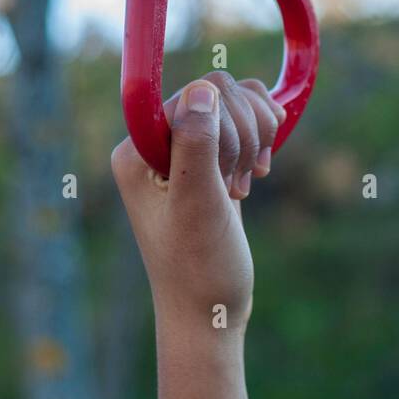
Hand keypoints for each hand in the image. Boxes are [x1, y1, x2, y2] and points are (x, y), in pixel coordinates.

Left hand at [111, 72, 284, 331]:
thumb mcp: (198, 204)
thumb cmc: (199, 267)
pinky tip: (260, 170)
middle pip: (218, 94)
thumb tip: (204, 89)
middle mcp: (153, 143)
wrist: (211, 310)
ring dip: (255, 136)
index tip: (226, 181)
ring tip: (246, 181)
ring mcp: (183, 150)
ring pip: (235, 102)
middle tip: (236, 188)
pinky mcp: (210, 159)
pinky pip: (243, 118)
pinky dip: (262, 136)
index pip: (193, 96)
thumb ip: (197, 144)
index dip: (224, 130)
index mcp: (135, 150)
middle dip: (243, 136)